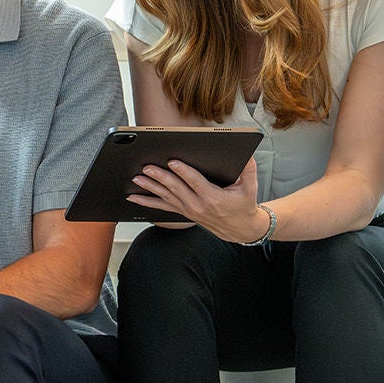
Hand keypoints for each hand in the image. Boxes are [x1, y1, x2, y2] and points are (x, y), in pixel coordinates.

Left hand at [128, 157, 266, 244]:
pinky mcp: (183, 212)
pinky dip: (147, 202)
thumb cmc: (244, 206)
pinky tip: (133, 198)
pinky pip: (162, 207)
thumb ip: (248, 169)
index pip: (195, 182)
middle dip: (160, 177)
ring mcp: (188, 210)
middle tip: (147, 167)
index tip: (173, 162)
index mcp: (213, 198)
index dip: (184, 172)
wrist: (240, 229)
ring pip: (166, 197)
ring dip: (150, 187)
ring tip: (137, 178)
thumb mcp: (250, 187)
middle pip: (176, 188)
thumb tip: (247, 153)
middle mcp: (198, 205)